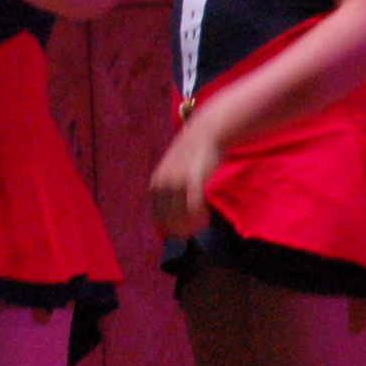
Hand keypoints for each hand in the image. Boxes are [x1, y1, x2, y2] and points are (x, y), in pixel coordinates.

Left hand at [148, 118, 224, 239]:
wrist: (208, 131)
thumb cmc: (195, 148)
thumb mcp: (174, 167)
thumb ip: (172, 183)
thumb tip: (176, 204)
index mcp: (157, 183)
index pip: (158, 215)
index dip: (169, 227)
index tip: (181, 234)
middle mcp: (164, 185)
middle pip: (168, 219)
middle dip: (179, 230)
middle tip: (193, 234)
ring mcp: (178, 184)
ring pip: (180, 217)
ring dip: (190, 226)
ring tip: (201, 227)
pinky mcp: (194, 182)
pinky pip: (193, 209)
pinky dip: (199, 218)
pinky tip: (206, 220)